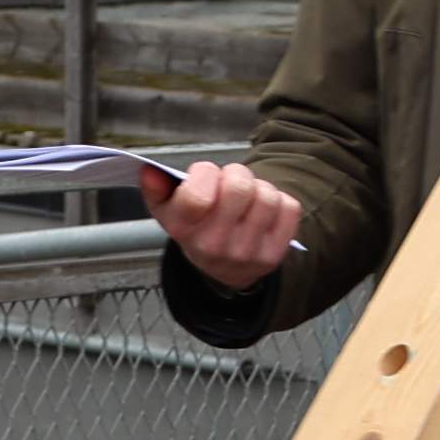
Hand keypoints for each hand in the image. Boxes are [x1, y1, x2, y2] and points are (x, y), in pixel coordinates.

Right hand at [159, 160, 301, 293]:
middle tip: (229, 181)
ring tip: (247, 197)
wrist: (224, 269)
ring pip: (266, 195)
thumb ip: (155, 187)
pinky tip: (262, 211)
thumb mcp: (167, 209)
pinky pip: (289, 207)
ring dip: (258, 187)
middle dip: (235, 173)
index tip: (205, 174)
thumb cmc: (196, 227)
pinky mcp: (275, 253)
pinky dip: (279, 201)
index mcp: (184, 231)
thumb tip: (150, 170)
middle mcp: (214, 246)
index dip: (205, 173)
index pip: (198, 196)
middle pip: (238, 188)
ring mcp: (247, 253)